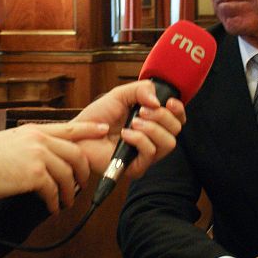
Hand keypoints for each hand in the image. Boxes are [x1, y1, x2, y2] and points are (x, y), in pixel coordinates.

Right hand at [0, 121, 108, 212]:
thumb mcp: (10, 140)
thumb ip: (29, 143)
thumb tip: (43, 155)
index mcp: (34, 130)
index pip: (69, 127)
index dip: (89, 128)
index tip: (103, 129)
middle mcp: (39, 139)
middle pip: (75, 153)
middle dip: (83, 171)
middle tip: (83, 183)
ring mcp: (38, 155)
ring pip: (67, 175)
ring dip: (70, 192)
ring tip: (67, 203)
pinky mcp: (35, 174)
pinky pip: (54, 191)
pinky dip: (56, 202)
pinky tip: (54, 208)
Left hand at [70, 79, 185, 178]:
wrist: (78, 133)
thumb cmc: (97, 117)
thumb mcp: (120, 95)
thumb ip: (141, 90)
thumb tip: (158, 101)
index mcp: (152, 122)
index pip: (177, 120)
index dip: (178, 110)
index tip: (169, 102)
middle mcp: (152, 139)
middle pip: (176, 130)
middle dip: (162, 116)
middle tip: (141, 111)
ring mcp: (145, 155)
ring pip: (168, 143)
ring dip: (152, 128)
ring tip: (133, 122)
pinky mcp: (136, 167)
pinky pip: (150, 153)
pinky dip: (139, 139)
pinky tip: (125, 134)